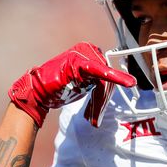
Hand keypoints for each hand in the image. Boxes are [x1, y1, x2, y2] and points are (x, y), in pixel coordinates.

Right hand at [8, 42, 135, 127]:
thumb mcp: (83, 82)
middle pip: (107, 77)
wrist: (37, 91)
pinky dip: (115, 77)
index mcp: (90, 52)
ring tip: (91, 117)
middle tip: (93, 117)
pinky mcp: (79, 63)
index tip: (101, 108)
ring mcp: (83, 54)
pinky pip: (101, 71)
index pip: (107, 73)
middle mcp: (88, 49)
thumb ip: (97, 80)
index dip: (105, 94)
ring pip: (104, 80)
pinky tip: (129, 82)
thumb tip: (112, 88)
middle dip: (101, 100)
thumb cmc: (59, 87)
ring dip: (99, 102)